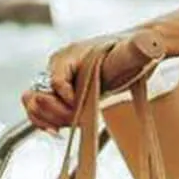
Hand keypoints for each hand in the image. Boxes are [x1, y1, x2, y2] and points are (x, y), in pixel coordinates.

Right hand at [21, 29, 163, 133]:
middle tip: (76, 120)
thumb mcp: (130, 50)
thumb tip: (146, 46)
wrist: (126, 51)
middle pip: (37, 94)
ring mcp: (53, 80)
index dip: (67, 99)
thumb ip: (134, 49)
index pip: (55, 81)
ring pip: (32, 102)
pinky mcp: (56, 93)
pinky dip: (43, 122)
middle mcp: (55, 67)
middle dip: (56, 112)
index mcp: (68, 55)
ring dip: (47, 119)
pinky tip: (57, 131)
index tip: (81, 108)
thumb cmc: (127, 51)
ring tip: (66, 127)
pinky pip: (38, 109)